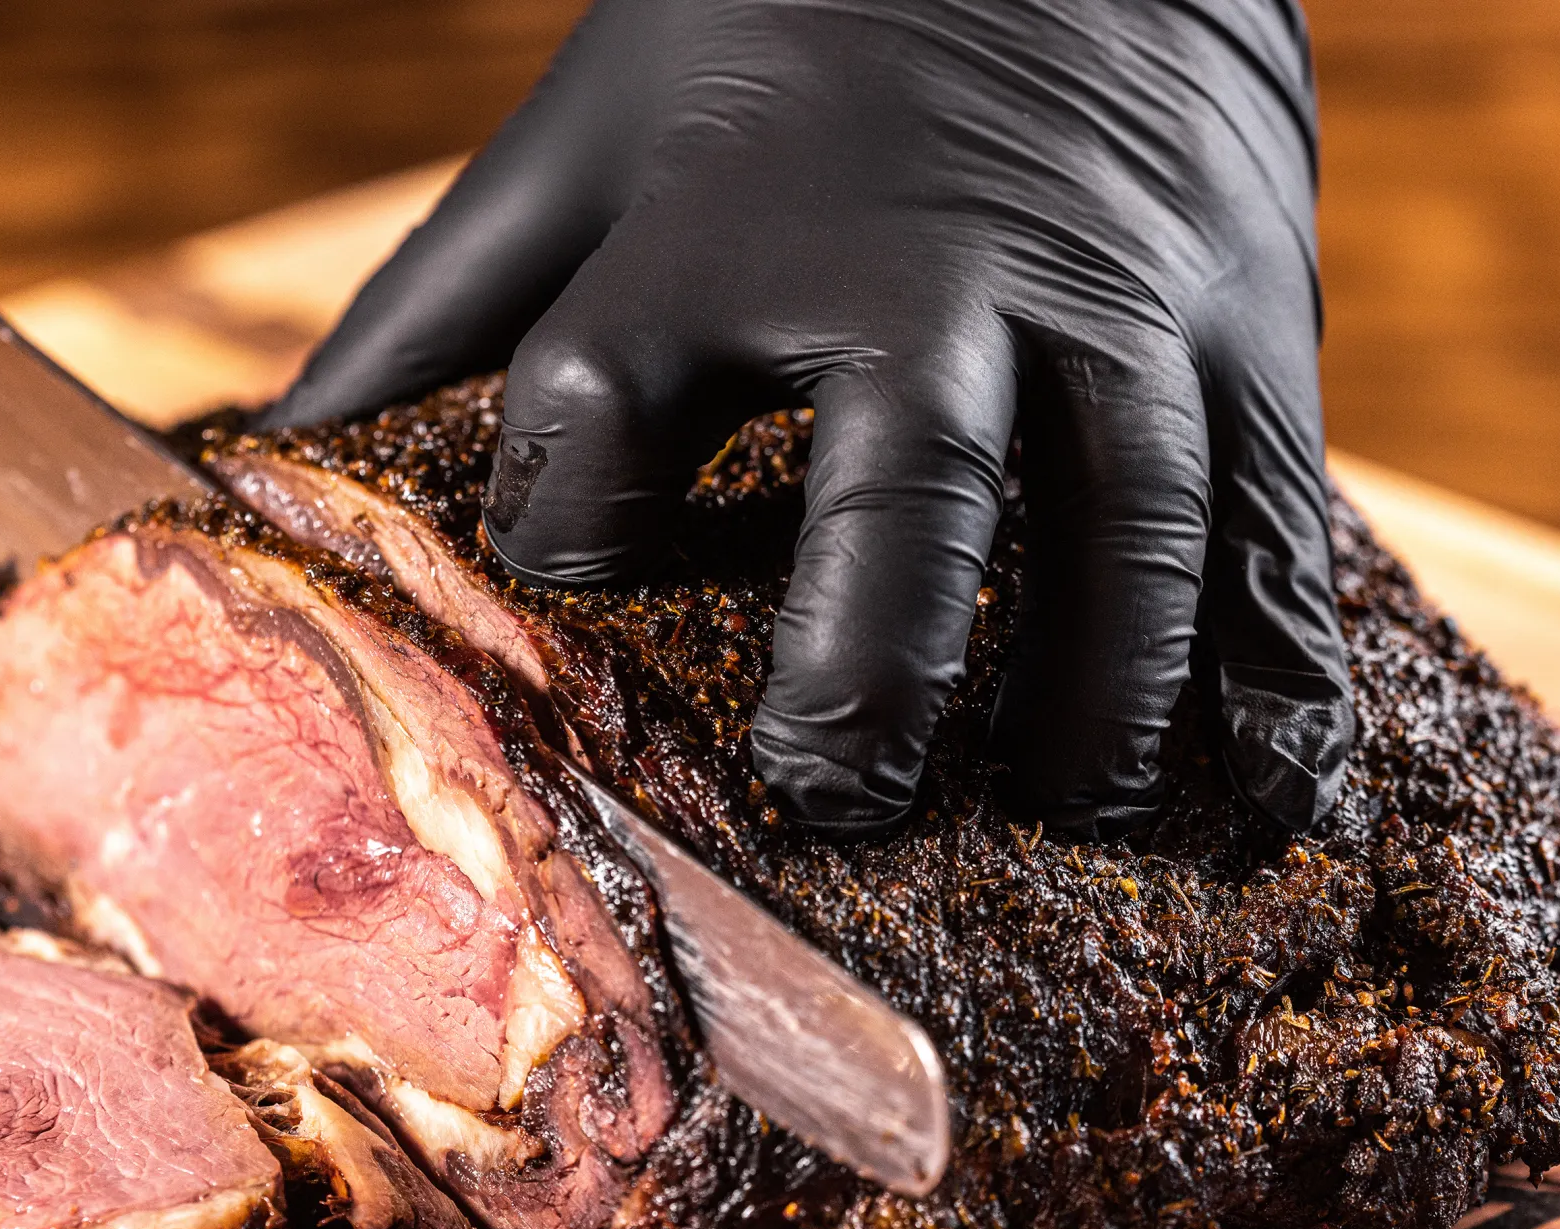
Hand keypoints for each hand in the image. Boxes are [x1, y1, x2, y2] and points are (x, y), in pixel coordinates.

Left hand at [265, 0, 1352, 838]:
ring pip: (1134, 544)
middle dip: (871, 674)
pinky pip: (1283, 541)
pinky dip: (1284, 689)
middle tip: (840, 802)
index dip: (564, 529)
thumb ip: (448, 304)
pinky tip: (1266, 810)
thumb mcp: (590, 139)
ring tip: (1064, 819)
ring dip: (1102, 714)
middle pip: (907, 499)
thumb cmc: (783, 40)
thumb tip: (275, 458)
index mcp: (729, 228)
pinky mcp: (1254, 333)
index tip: (572, 599)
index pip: (601, 408)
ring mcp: (1120, 310)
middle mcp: (936, 280)